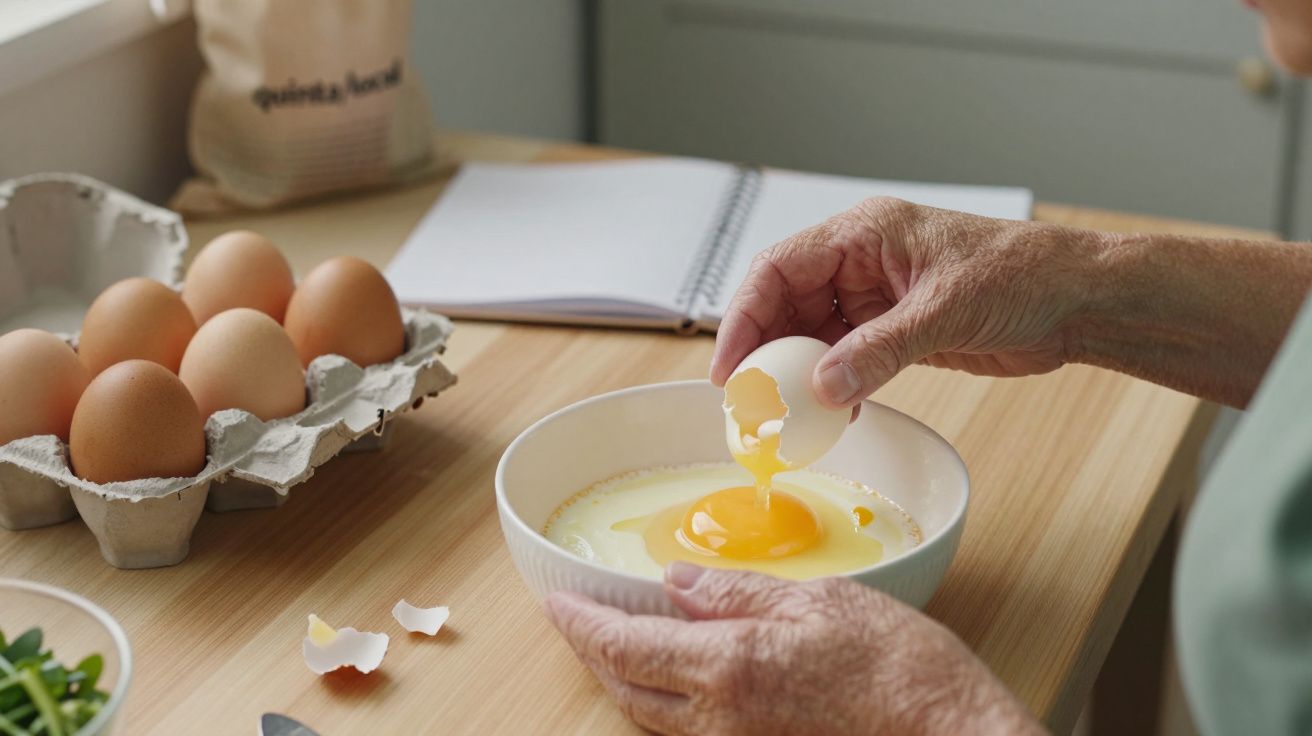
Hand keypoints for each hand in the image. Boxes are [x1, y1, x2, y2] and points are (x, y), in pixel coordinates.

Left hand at [545, 563, 1042, 735]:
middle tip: (577, 620)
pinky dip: (665, 696)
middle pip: (628, 689)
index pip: (628, 646)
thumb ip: (741, 593)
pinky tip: (677, 672)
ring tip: (617, 641)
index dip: (582, 625)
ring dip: (625, 677)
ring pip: (654, 715)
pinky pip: (690, 728)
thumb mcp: (821, 601)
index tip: (557, 603)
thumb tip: (681, 581)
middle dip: (593, 653)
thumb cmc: (901, 668)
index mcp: (731, 666)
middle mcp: (723, 718)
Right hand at [710, 197, 1105, 406]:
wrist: (1079, 301)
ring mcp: (878, 298)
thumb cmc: (1026, 274)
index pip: (779, 268)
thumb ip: (880, 350)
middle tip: (748, 400)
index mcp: (864, 233)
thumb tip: (823, 387)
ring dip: (798, 374)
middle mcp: (862, 262)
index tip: (731, 366)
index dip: (745, 316)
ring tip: (785, 415)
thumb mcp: (946, 309)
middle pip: (787, 304)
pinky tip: (833, 414)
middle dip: (765, 351)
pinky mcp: (896, 332)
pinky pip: (846, 360)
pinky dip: (834, 387)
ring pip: (813, 336)